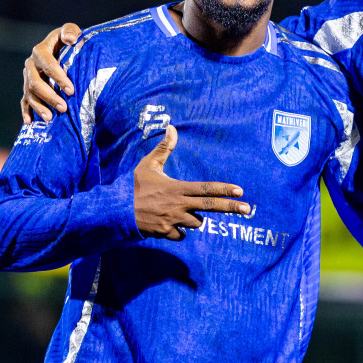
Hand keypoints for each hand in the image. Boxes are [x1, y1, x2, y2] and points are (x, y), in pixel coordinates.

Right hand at [20, 23, 81, 123]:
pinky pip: (24, 100)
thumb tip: (71, 39)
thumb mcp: (69, 32)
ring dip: (39, 106)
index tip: (71, 90)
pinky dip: (26, 111)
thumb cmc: (69, 40)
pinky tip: (29, 122)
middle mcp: (31, 64)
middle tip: (64, 108)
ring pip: (29, 94)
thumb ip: (70, 31)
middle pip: (36, 83)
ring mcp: (28, 77)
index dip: (59, 78)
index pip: (48, 65)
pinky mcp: (28, 87)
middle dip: (49, 96)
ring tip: (50, 118)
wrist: (61, 47)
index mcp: (40, 51)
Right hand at [134, 126, 248, 239]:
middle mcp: (179, 204)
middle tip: (248, 210)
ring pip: (196, 223)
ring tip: (183, 213)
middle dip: (231, 208)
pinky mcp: (165, 232)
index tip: (240, 191)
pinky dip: (180, 232)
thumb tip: (172, 127)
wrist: (115, 210)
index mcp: (177, 188)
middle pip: (210, 206)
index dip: (224, 189)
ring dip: (195, 219)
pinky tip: (171, 225)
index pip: (206, 188)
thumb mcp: (148, 165)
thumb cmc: (134, 186)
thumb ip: (164, 148)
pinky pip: (181, 235)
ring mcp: (173, 220)